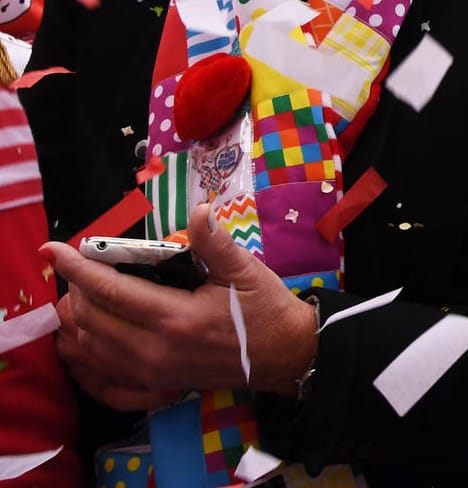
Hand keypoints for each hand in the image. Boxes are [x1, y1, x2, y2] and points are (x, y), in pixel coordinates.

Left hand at [44, 204, 317, 405]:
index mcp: (177, 318)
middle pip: (92, 320)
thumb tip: (198, 210)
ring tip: (83, 293)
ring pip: (92, 348)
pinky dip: (87, 352)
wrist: (285, 355)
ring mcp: (153, 372)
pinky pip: (105, 374)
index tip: (54, 250)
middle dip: (75, 290)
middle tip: (79, 266)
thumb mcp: (247, 270)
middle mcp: (157, 349)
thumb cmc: (266, 310)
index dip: (77, 268)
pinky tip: (90, 334)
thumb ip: (216, 243)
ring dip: (78, 319)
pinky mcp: (156, 384)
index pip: (111, 291)